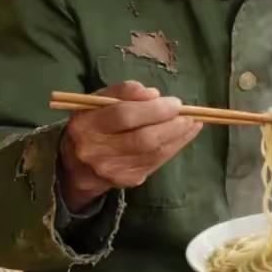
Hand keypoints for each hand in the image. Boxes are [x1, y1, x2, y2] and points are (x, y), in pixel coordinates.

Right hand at [58, 81, 200, 211]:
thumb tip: (154, 95)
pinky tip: (184, 136)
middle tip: (188, 114)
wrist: (78, 164)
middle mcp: (96, 151)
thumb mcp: (99, 100)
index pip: (124, 116)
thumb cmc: (93, 123)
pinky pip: (156, 163)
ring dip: (178, 137)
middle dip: (171, 125)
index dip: (154, 110)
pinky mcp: (126, 180)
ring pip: (153, 153)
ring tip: (193, 123)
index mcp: (86, 125)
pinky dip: (174, 148)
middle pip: (142, 139)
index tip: (175, 102)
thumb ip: (124, 92)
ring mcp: (112, 170)